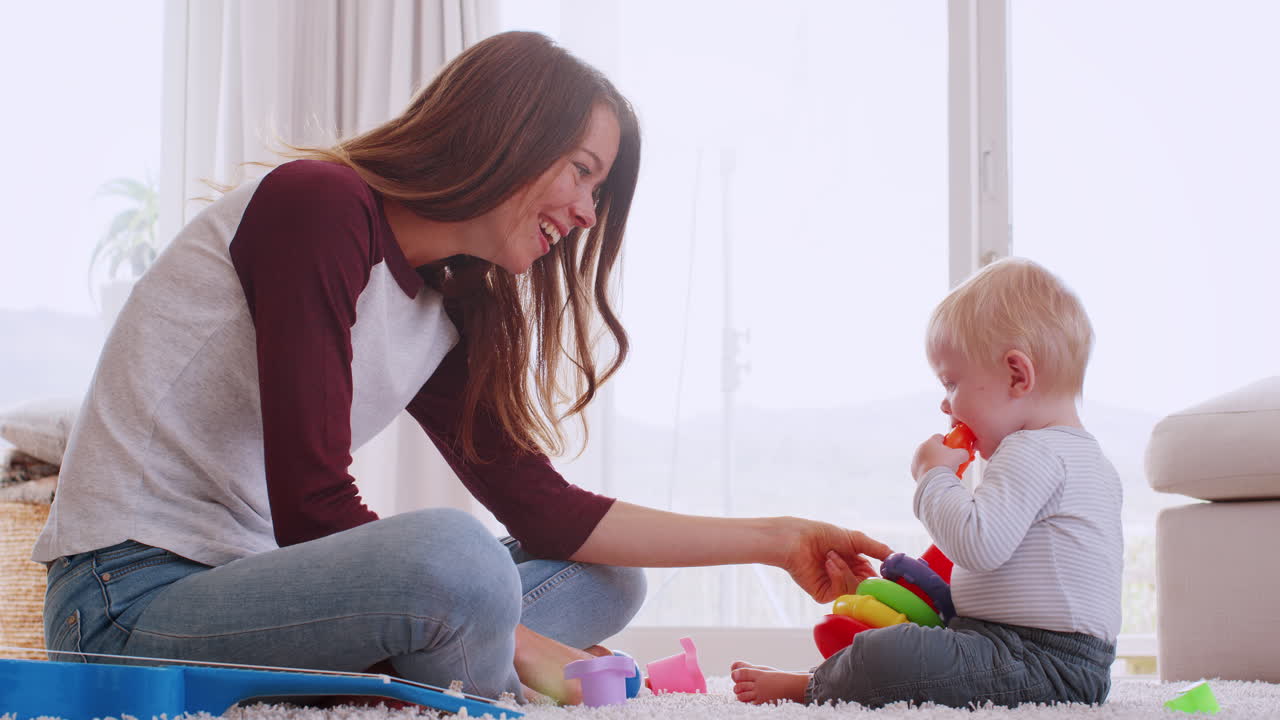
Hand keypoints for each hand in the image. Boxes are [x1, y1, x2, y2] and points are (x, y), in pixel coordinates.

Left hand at [775, 518, 892, 602]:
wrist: (797, 539)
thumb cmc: (823, 535)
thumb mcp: (855, 539)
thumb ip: (878, 549)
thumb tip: (898, 558)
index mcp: (855, 565)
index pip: (875, 579)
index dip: (883, 580)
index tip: (892, 578)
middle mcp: (846, 577)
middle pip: (867, 589)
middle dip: (866, 577)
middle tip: (862, 567)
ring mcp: (834, 587)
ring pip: (855, 590)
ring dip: (846, 570)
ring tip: (833, 555)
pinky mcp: (823, 594)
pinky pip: (840, 592)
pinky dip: (837, 575)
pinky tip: (828, 563)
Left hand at [911, 434, 972, 481]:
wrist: (934, 481)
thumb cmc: (944, 466)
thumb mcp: (960, 455)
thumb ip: (963, 452)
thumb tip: (964, 454)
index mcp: (930, 442)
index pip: (939, 437)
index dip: (947, 441)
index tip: (953, 447)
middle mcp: (920, 449)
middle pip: (933, 449)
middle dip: (942, 454)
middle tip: (950, 460)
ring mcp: (916, 460)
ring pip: (928, 459)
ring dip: (936, 463)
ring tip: (945, 470)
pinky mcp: (914, 471)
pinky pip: (924, 469)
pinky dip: (930, 471)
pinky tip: (938, 476)